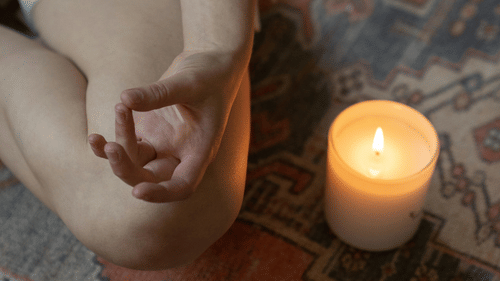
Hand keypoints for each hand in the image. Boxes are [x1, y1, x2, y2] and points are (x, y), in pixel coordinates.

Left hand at [89, 50, 247, 202]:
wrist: (209, 61)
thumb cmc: (210, 74)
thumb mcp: (189, 82)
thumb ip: (159, 93)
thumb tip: (123, 99)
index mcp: (200, 151)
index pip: (183, 185)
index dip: (161, 193)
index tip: (138, 191)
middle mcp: (180, 153)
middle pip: (151, 178)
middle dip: (127, 169)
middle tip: (111, 148)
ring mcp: (163, 143)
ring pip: (134, 162)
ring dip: (115, 150)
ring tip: (115, 114)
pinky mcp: (150, 131)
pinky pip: (125, 146)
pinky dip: (108, 145)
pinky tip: (94, 139)